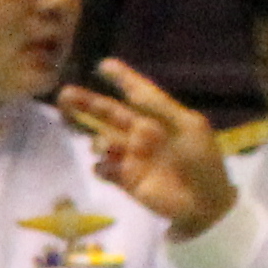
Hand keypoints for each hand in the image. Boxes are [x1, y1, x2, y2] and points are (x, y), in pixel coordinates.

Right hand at [58, 61, 240, 235]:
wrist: (203, 203)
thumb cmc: (202, 161)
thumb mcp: (189, 127)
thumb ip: (161, 109)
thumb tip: (134, 93)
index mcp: (160, 117)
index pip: (138, 92)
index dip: (122, 78)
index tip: (103, 65)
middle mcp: (142, 133)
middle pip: (109, 114)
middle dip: (87, 104)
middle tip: (63, 95)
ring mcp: (132, 156)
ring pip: (102, 141)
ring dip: (98, 141)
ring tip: (106, 146)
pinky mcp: (125, 179)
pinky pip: (103, 168)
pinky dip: (101, 166)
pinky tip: (109, 168)